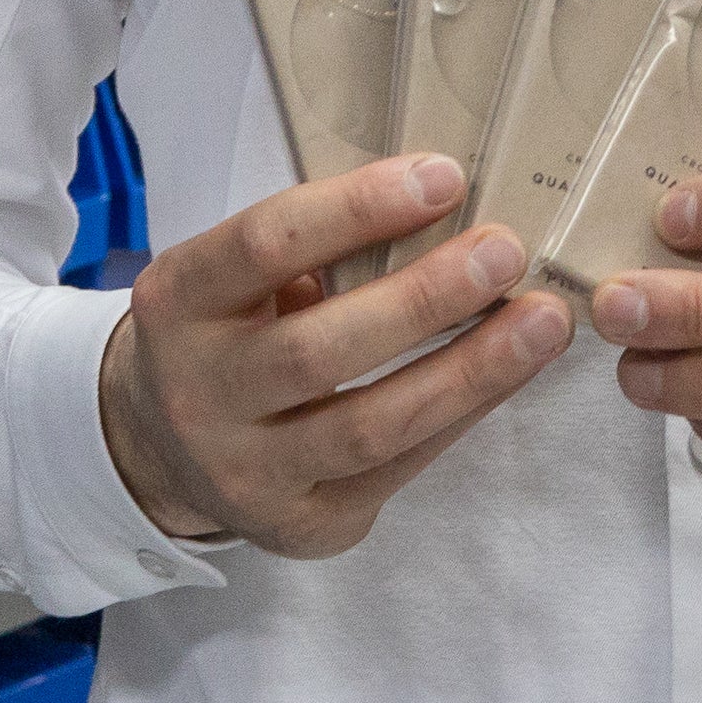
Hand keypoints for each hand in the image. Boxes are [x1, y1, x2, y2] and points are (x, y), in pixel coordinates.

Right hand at [98, 154, 573, 556]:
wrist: (159, 447)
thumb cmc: (227, 328)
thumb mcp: (235, 275)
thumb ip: (314, 243)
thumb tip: (445, 197)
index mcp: (178, 301)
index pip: (266, 245)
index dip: (357, 208)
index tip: (445, 177)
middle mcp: (198, 393)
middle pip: (320, 350)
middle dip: (426, 297)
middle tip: (506, 251)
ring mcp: (244, 472)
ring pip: (371, 426)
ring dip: (470, 371)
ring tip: (541, 322)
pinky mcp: (299, 525)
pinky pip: (396, 470)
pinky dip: (462, 416)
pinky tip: (511, 373)